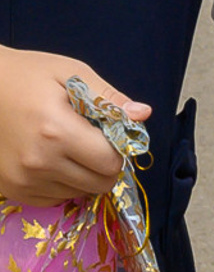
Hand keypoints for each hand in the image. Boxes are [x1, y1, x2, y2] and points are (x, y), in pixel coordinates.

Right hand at [0, 48, 148, 204]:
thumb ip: (108, 98)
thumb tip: (143, 114)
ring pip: (79, 193)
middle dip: (107, 164)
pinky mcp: (12, 189)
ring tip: (71, 147)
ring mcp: (22, 180)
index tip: (113, 133)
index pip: (111, 162)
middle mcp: (39, 163)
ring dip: (85, 174)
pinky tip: (55, 158)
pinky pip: (54, 198)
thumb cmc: (28, 75)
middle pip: (99, 184)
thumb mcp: (72, 74)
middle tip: (96, 141)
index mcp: (57, 131)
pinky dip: (64, 183)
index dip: (120, 148)